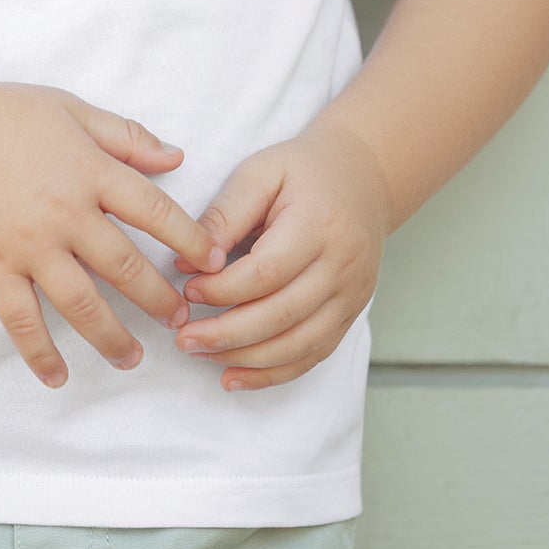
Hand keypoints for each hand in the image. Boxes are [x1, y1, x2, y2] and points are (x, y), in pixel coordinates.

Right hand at [0, 80, 226, 389]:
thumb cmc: (6, 114)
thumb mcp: (73, 109)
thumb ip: (126, 136)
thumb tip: (177, 157)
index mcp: (90, 172)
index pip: (155, 212)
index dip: (191, 239)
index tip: (214, 263)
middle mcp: (65, 214)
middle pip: (125, 266)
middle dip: (159, 298)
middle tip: (181, 321)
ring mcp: (28, 245)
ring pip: (80, 303)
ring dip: (112, 336)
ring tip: (134, 359)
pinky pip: (20, 319)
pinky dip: (39, 353)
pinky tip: (57, 377)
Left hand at [171, 118, 394, 391]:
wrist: (364, 177)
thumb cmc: (303, 171)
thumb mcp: (260, 172)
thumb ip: (225, 214)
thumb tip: (187, 260)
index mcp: (319, 224)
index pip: (268, 272)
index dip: (224, 290)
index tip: (188, 290)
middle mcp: (343, 265)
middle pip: (282, 315)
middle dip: (228, 334)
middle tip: (184, 339)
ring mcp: (353, 295)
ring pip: (299, 344)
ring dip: (246, 359)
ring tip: (200, 355)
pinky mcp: (351, 314)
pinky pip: (313, 355)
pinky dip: (273, 373)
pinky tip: (235, 377)